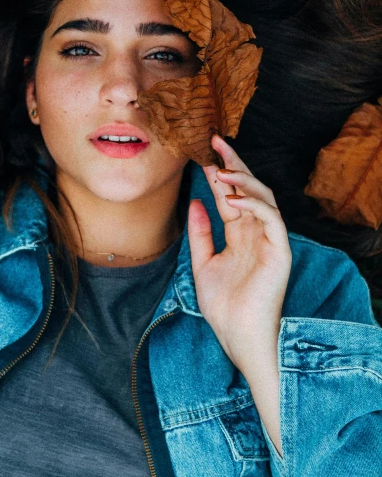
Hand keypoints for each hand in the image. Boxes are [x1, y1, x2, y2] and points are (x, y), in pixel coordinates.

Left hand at [187, 134, 291, 372]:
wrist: (238, 335)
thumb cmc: (223, 306)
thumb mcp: (202, 263)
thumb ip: (200, 233)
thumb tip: (195, 201)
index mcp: (239, 234)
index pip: (230, 196)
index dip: (218, 174)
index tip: (202, 152)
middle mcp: (256, 232)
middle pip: (248, 188)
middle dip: (234, 163)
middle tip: (216, 140)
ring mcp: (270, 240)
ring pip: (263, 197)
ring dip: (242, 180)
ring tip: (220, 169)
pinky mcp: (280, 250)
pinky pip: (272, 218)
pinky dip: (254, 204)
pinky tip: (234, 198)